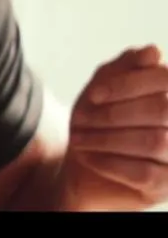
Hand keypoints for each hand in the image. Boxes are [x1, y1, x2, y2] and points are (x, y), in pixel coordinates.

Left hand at [63, 45, 167, 209]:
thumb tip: (152, 51)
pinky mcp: (167, 186)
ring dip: (107, 139)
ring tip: (77, 139)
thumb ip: (126, 66)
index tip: (94, 95)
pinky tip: (88, 157)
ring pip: (155, 141)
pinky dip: (111, 162)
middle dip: (114, 114)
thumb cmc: (99, 118)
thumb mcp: (104, 86)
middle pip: (162, 110)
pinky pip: (145, 173)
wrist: (85, 163)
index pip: (165, 80)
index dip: (128, 85)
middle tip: (79, 119)